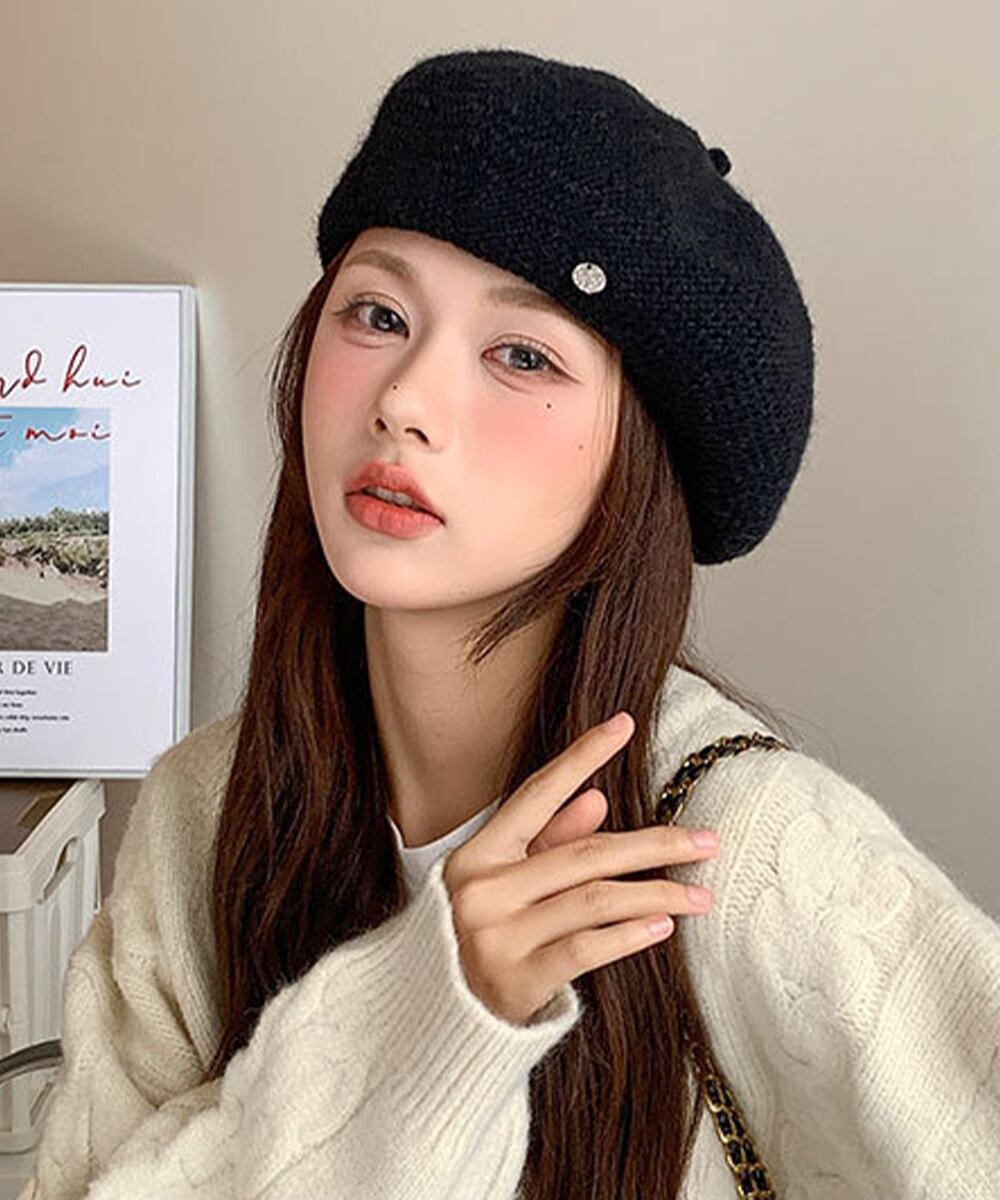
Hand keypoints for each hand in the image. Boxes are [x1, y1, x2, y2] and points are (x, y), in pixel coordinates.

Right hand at [441, 712, 720, 1025]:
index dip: (581, 756)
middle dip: (655, 844)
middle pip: (587, 853)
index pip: (537, 794)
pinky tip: (664, 925)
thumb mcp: (503, 883)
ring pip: (595, 899)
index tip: (624, 724)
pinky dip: (630, 934)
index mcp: (476, 854)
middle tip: (706, 841)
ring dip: (657, 894)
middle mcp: (482, 889)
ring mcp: (496, 936)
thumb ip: (547, 843)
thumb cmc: (479, 938)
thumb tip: (597, 799)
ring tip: (700, 893)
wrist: (437, 1018)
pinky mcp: (516, 980)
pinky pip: (588, 948)